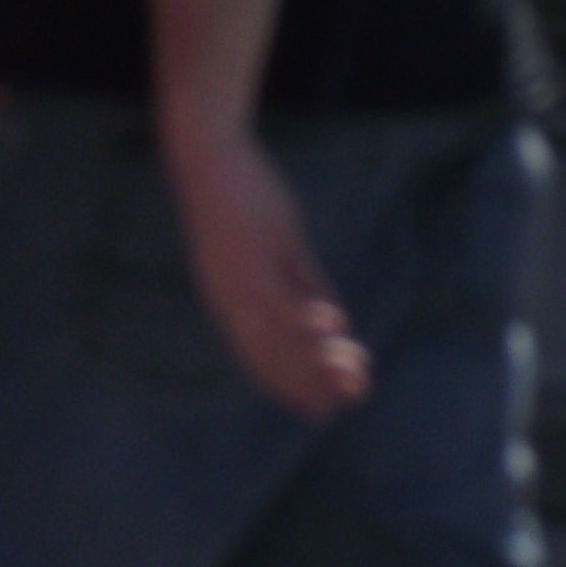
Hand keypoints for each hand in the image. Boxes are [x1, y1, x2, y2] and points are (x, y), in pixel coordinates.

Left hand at [162, 124, 369, 420]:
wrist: (207, 155)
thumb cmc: (242, 198)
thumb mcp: (279, 248)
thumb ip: (304, 284)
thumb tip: (335, 321)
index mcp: (232, 302)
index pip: (261, 360)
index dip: (293, 387)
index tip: (323, 412)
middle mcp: (231, 301)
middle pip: (274, 356)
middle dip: (315, 381)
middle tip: (356, 397)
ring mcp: (240, 280)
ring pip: (282, 334)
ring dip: (321, 357)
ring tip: (358, 375)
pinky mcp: (251, 255)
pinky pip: (282, 293)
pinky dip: (307, 315)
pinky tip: (339, 326)